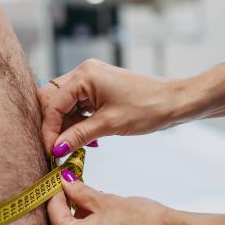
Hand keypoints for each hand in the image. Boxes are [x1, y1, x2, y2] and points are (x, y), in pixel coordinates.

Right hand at [38, 59, 183, 154]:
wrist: (174, 102)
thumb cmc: (147, 108)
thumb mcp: (109, 125)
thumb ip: (78, 136)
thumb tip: (56, 148)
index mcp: (84, 75)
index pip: (52, 104)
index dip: (49, 129)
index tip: (51, 151)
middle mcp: (84, 73)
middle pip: (53, 101)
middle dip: (55, 126)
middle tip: (61, 149)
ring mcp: (91, 80)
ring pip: (65, 106)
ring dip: (68, 127)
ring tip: (79, 146)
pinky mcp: (99, 89)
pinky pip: (78, 107)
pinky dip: (79, 124)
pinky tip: (90, 139)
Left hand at [47, 177, 179, 224]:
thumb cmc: (139, 217)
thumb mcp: (105, 200)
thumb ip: (79, 192)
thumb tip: (65, 182)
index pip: (55, 214)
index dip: (56, 194)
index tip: (60, 182)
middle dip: (70, 211)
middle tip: (80, 191)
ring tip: (100, 207)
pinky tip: (112, 224)